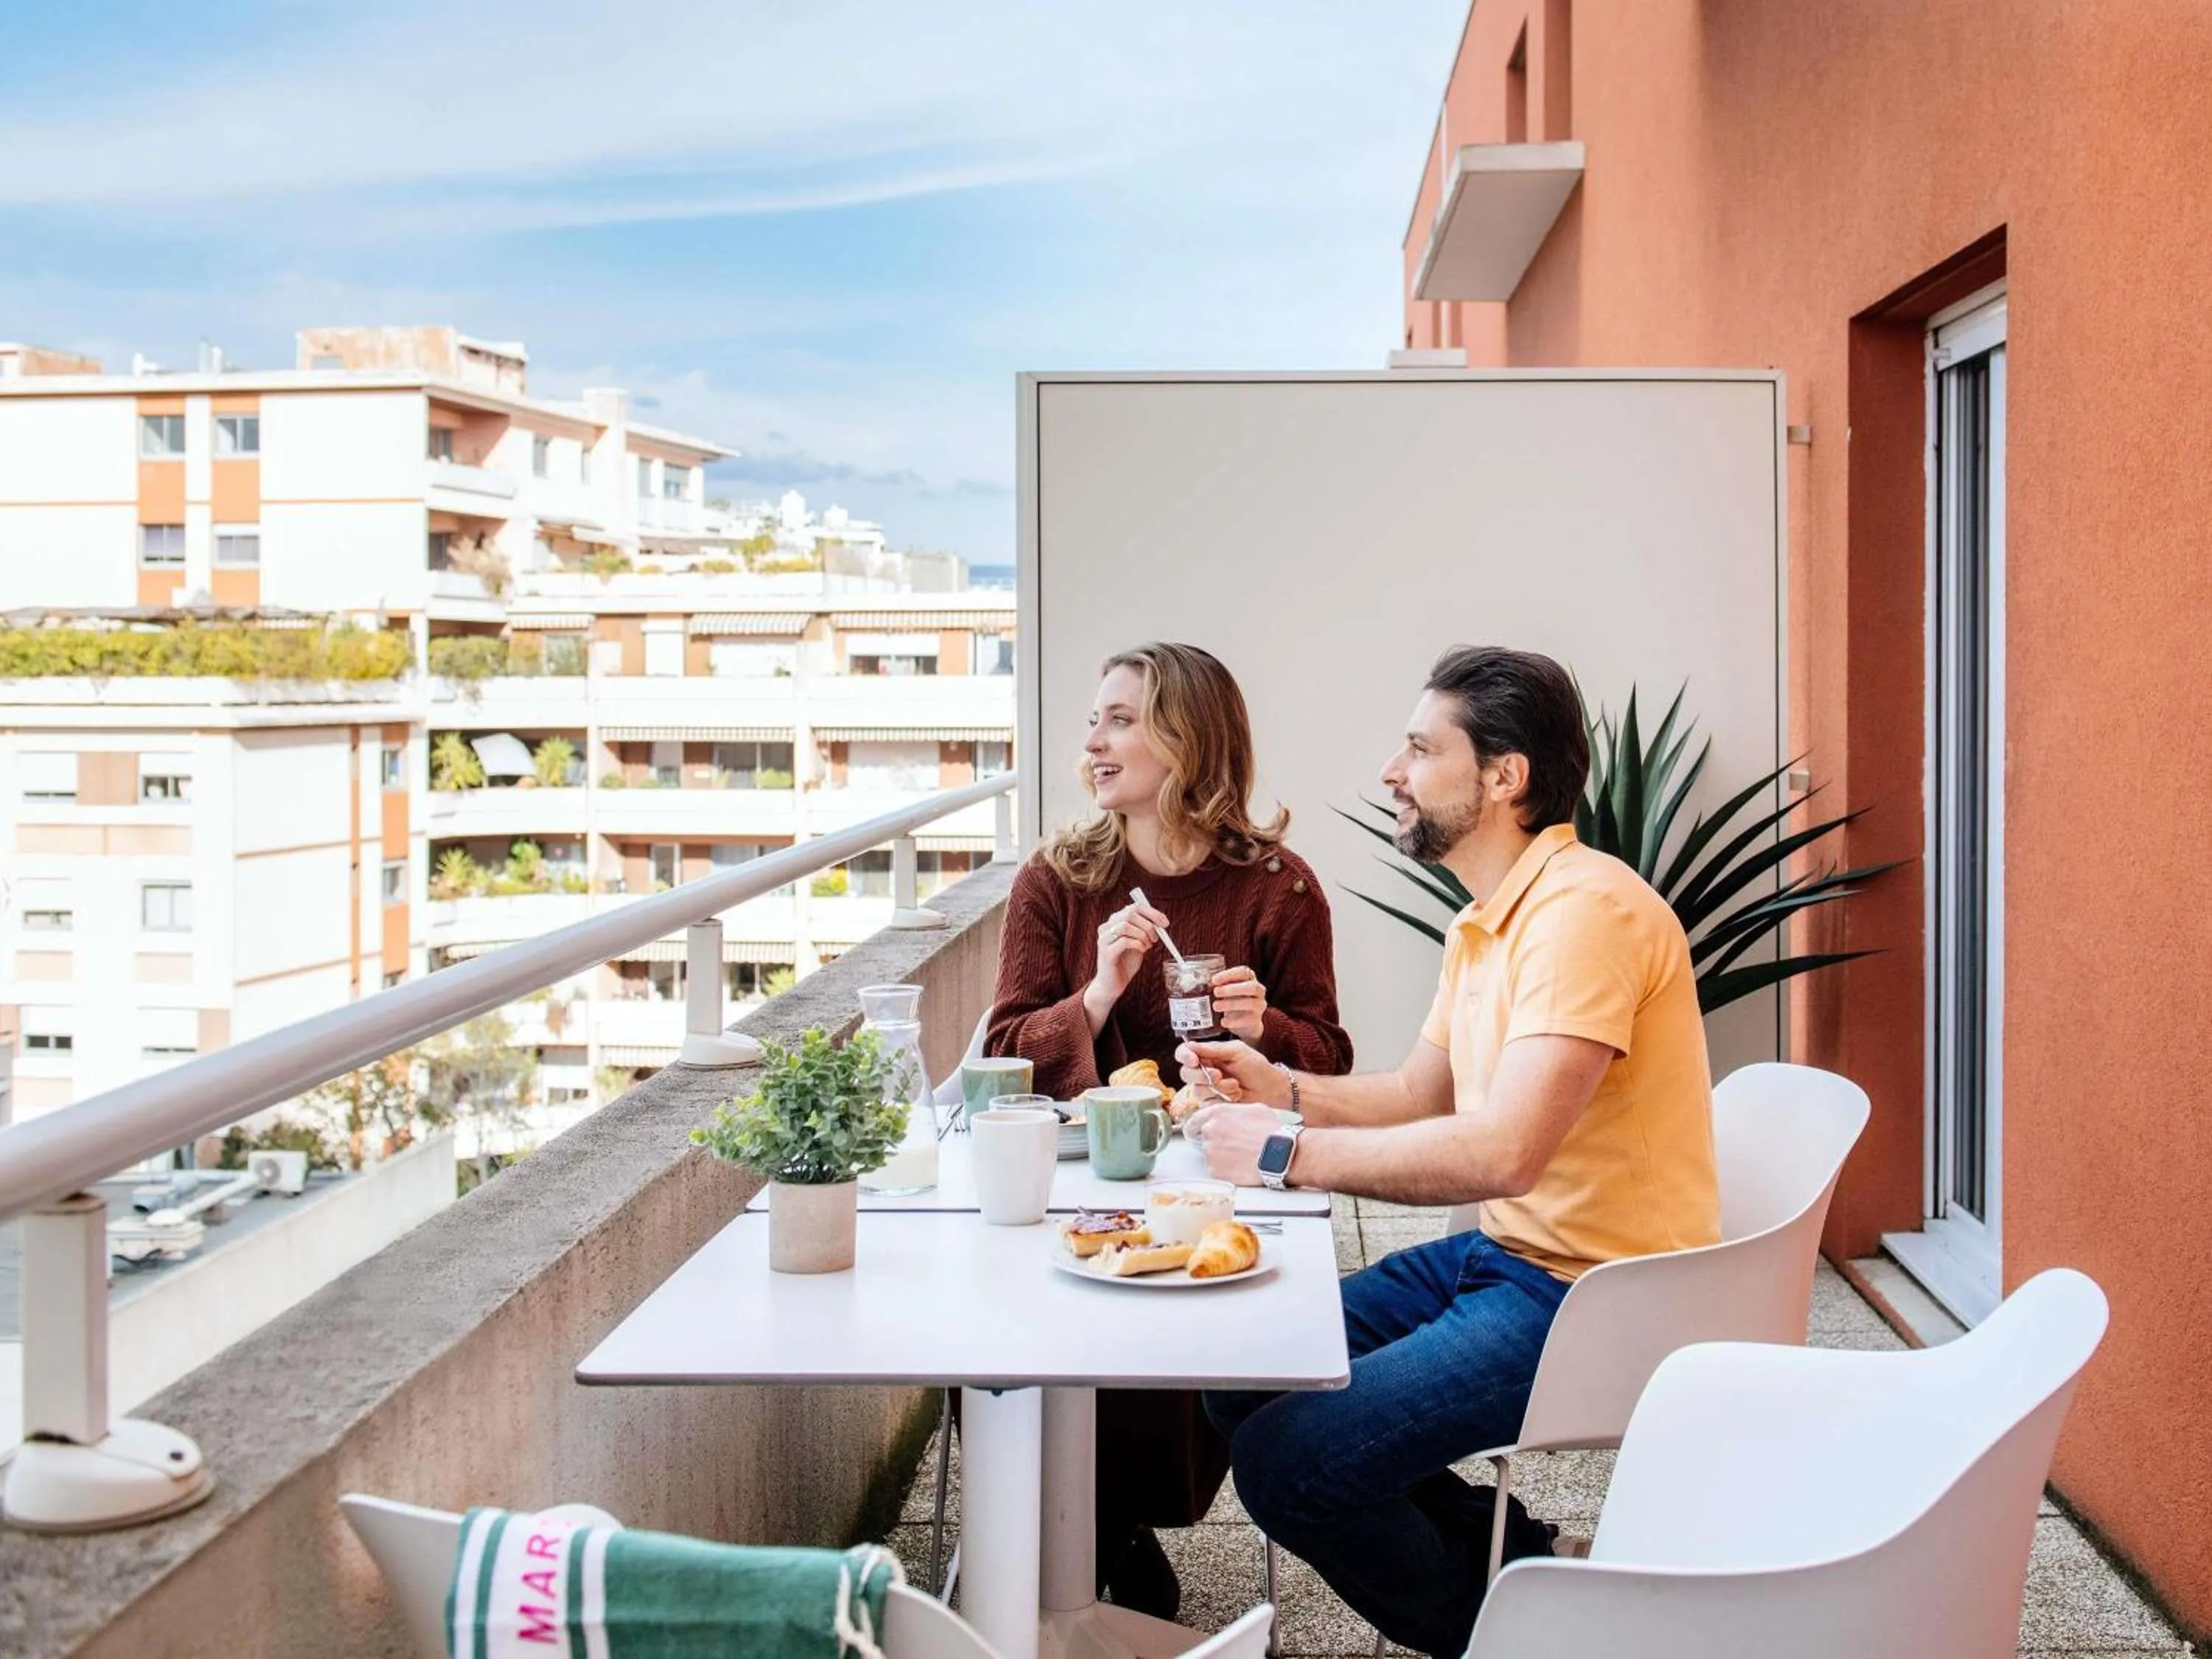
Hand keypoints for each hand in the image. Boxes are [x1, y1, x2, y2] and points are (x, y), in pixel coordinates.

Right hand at [1084, 898, 1170, 1020]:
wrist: (1112, 985)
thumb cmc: (1125, 963)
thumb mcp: (1138, 943)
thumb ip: (1144, 931)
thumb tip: (1160, 922)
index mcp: (1114, 922)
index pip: (1134, 907)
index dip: (1152, 913)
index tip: (1165, 922)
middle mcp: (1106, 927)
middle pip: (1129, 913)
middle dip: (1148, 924)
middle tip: (1155, 938)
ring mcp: (1104, 939)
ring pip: (1125, 925)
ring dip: (1142, 935)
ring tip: (1147, 946)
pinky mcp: (1106, 952)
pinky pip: (1124, 941)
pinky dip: (1138, 944)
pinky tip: (1141, 951)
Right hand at [1174, 1038, 1289, 1108]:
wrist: (1272, 1090)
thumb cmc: (1257, 1068)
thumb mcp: (1236, 1051)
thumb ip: (1212, 1049)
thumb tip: (1189, 1046)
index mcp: (1208, 1055)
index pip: (1184, 1053)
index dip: (1184, 1056)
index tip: (1194, 1060)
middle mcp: (1204, 1071)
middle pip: (1185, 1073)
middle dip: (1201, 1075)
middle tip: (1218, 1075)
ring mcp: (1207, 1089)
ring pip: (1196, 1090)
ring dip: (1217, 1088)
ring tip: (1235, 1086)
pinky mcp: (1212, 1105)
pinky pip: (1206, 1103)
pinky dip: (1221, 1099)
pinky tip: (1235, 1096)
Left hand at [1190, 1104, 1282, 1186]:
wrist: (1281, 1153)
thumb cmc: (1272, 1130)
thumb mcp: (1255, 1110)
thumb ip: (1234, 1112)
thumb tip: (1231, 1117)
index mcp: (1217, 1113)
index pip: (1194, 1121)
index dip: (1196, 1128)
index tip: (1197, 1133)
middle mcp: (1209, 1131)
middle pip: (1204, 1139)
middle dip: (1216, 1143)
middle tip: (1234, 1148)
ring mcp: (1210, 1152)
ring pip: (1212, 1156)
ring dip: (1223, 1158)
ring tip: (1243, 1158)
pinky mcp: (1215, 1171)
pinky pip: (1218, 1171)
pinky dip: (1227, 1171)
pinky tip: (1243, 1167)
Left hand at [1208, 966, 1268, 1042]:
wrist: (1245, 1022)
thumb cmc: (1232, 1000)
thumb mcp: (1226, 990)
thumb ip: (1216, 985)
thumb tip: (1192, 983)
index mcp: (1249, 979)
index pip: (1243, 972)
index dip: (1229, 975)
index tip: (1214, 980)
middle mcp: (1258, 991)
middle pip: (1251, 987)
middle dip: (1232, 989)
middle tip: (1216, 992)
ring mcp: (1259, 1006)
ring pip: (1250, 1003)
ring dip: (1231, 1004)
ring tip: (1216, 1006)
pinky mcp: (1256, 1020)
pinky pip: (1247, 1020)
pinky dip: (1234, 1021)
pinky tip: (1223, 1021)